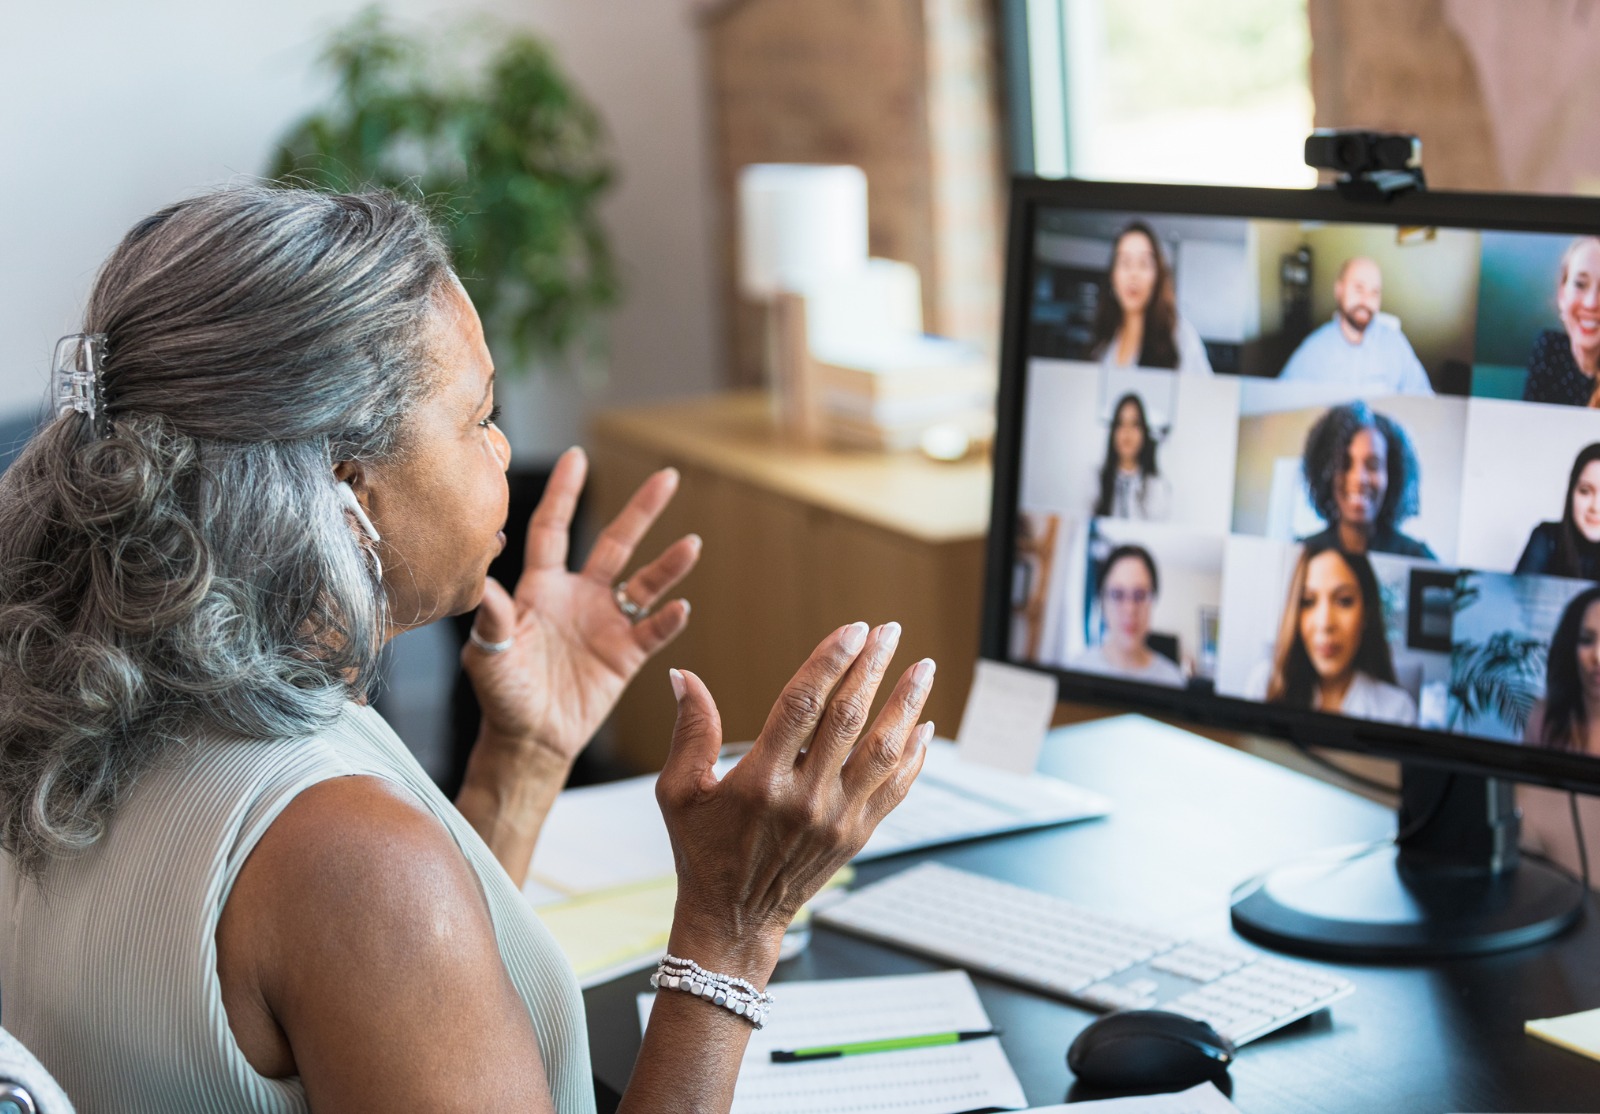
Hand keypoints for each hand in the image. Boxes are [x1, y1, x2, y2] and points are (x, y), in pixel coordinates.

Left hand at [463, 446, 699, 763]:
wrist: (529, 739)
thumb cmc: (501, 694)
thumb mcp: (487, 653)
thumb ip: (491, 615)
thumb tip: (483, 580)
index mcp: (541, 587)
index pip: (554, 528)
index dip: (564, 493)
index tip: (577, 457)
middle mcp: (579, 596)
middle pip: (615, 542)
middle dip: (641, 510)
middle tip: (668, 477)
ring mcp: (606, 623)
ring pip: (645, 583)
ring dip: (669, 564)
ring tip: (692, 544)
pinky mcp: (625, 655)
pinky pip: (653, 631)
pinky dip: (668, 619)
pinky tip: (681, 607)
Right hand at [655, 622, 935, 977]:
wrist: (735, 919)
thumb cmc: (702, 851)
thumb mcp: (679, 792)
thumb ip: (689, 731)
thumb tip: (683, 676)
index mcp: (760, 780)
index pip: (802, 705)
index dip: (830, 662)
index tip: (852, 630)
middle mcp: (804, 799)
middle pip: (848, 719)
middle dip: (872, 668)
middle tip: (889, 631)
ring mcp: (837, 819)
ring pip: (882, 751)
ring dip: (906, 705)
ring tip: (923, 668)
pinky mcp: (857, 836)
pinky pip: (895, 789)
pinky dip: (913, 755)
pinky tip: (924, 726)